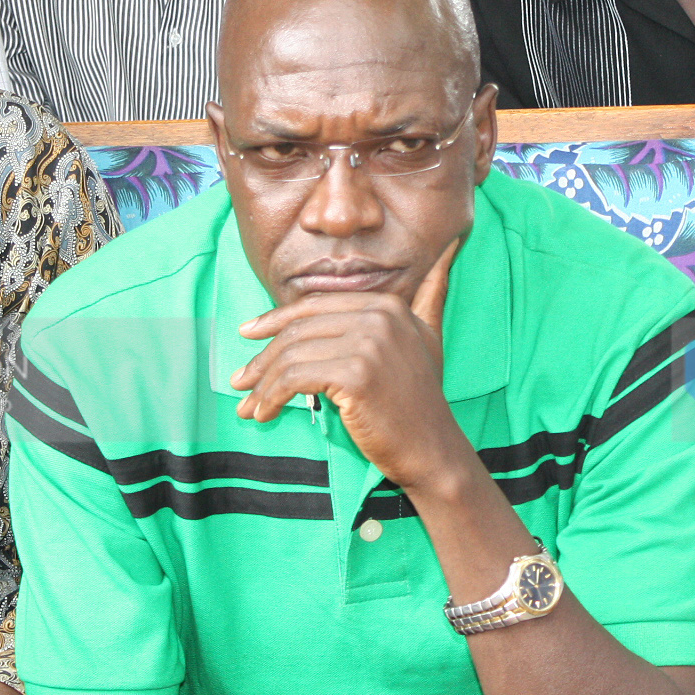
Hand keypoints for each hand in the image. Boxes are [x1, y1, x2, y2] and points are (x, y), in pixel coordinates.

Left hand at [231, 241, 473, 492]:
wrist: (433, 449)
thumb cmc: (421, 400)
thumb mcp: (430, 336)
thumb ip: (432, 293)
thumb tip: (453, 246)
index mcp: (387, 304)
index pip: (314, 305)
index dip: (275, 320)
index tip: (248, 335)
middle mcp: (379, 316)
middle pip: (299, 329)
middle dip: (263, 357)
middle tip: (240, 381)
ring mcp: (368, 344)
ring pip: (292, 355)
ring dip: (262, 384)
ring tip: (248, 405)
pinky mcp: (356, 375)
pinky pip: (295, 380)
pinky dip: (271, 397)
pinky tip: (264, 414)